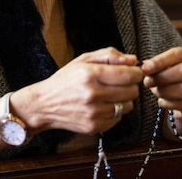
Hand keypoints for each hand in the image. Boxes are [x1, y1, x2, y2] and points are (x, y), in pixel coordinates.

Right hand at [20, 47, 144, 134]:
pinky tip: (101, 105)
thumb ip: (109, 55)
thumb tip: (133, 59)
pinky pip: (118, 118)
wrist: (44, 104)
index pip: (129, 75)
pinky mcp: (94, 126)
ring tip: (109, 95)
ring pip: (128, 106)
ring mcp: (94, 112)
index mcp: (90, 74)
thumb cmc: (64, 80)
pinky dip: (114, 111)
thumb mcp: (82, 60)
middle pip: (132, 91)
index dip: (136, 72)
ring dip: (123, 99)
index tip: (133, 72)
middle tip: (119, 83)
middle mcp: (92, 94)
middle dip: (130, 85)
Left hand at [141, 47, 181, 119]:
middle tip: (147, 82)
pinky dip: (166, 103)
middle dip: (163, 77)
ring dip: (164, 91)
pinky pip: (181, 104)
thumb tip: (144, 66)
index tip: (145, 68)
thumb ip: (155, 66)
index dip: (160, 61)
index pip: (178, 54)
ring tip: (155, 91)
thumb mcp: (164, 67)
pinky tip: (161, 100)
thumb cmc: (171, 77)